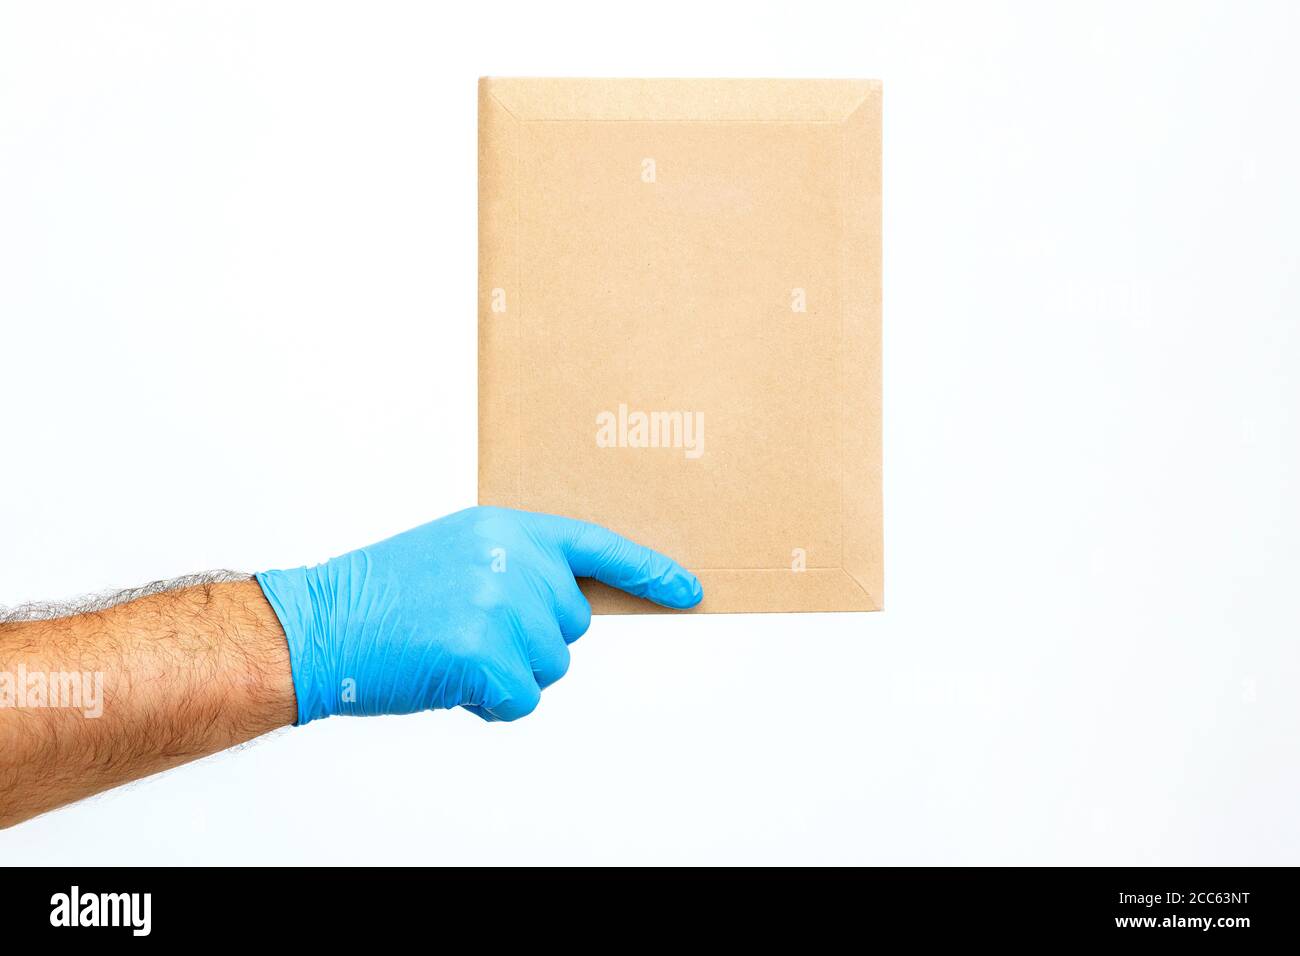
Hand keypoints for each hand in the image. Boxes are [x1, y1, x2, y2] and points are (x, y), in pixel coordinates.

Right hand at [255, 506, 701, 723]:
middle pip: (572, 625)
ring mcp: (501, 604)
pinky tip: (447, 682)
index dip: (647, 571)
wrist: (318, 625)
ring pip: (551, 666)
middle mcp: (512, 560)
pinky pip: (522, 700)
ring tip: (448, 652)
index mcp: (506, 528)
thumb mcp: (455, 553)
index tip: (689, 590)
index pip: (596, 546)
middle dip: (530, 641)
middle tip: (464, 632)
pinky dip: (490, 705)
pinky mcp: (487, 653)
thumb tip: (568, 609)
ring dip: (508, 674)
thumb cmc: (380, 597)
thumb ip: (514, 566)